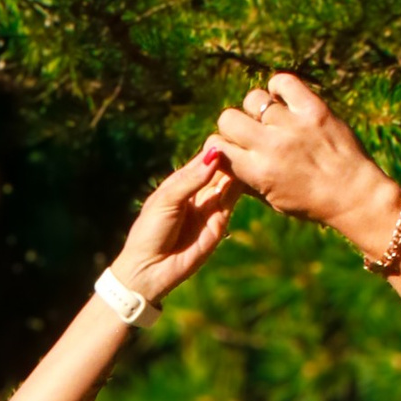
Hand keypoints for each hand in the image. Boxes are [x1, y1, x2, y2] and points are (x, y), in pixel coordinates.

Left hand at [111, 149, 239, 304]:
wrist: (150, 269)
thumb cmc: (150, 231)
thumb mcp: (167, 199)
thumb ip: (191, 179)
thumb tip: (214, 155)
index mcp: (180, 183)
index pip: (202, 160)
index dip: (215, 147)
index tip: (230, 131)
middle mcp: (197, 193)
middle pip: (218, 170)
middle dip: (230, 156)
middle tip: (246, 141)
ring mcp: (209, 209)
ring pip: (228, 184)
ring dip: (238, 170)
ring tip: (250, 153)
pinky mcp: (218, 224)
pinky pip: (231, 202)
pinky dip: (240, 188)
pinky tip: (249, 173)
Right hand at [206, 73, 395, 247]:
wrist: (355, 195)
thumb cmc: (312, 202)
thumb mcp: (273, 199)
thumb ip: (245, 179)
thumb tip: (221, 161)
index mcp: (257, 172)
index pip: (218, 145)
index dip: (222, 145)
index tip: (233, 148)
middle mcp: (271, 146)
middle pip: (228, 118)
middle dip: (236, 127)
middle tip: (252, 134)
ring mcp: (292, 125)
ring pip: (253, 99)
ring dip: (259, 110)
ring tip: (273, 120)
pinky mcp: (313, 109)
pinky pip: (283, 81)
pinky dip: (279, 87)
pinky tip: (284, 100)